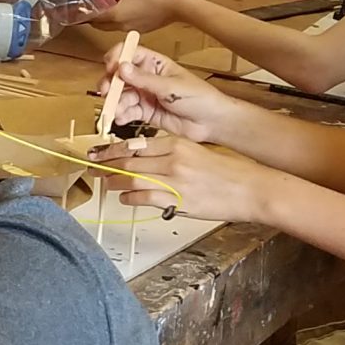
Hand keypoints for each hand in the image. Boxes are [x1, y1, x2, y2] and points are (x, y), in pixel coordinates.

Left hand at [86, 131, 271, 224]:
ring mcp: (175, 180)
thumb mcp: (199, 153)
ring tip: (104, 182)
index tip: (100, 152)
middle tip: (92, 167)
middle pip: (128, 160)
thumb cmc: (231, 173)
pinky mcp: (179, 200)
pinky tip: (125, 197)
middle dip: (106, 164)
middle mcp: (174, 159)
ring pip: (132, 177)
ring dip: (113, 181)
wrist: (252, 189)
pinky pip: (145, 197)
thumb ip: (173, 155)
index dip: (113, 149)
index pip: (136, 144)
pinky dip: (130, 197)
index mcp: (178, 144)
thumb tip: (149, 162)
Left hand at [90, 0, 183, 34]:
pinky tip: (121, 8)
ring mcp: (131, 29)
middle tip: (90, 5)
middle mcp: (120, 26)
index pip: (93, 18)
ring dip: (105, 19)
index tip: (78, 7)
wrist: (178, 7)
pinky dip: (117, 20)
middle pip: (100, 25)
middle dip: (93, 17)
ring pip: (111, 27)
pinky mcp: (140, 29)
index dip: (84, 13)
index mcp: (115, 15)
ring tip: (104, 5)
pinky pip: (123, 26)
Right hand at [99, 41, 240, 143]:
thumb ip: (144, 79)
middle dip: (110, 84)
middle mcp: (146, 77)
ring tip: (116, 112)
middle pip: (120, 76)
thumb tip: (121, 67)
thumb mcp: (170, 87)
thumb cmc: (198, 98)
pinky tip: (120, 119)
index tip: (111, 68)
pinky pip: (127, 111)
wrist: (212, 123)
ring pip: (121, 95)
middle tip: (106, 93)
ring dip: (115, 103)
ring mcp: (145, 95)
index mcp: (155, 64)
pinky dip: (121, 115)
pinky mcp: (145, 112)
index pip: (129, 53)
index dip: (117, 58)